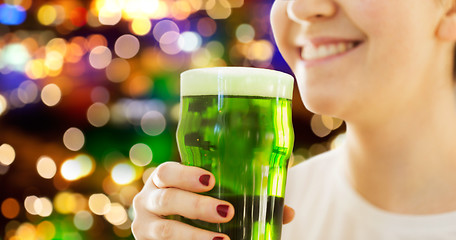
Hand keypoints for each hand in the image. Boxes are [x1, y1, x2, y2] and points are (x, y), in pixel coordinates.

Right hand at [132, 162, 295, 239]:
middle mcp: (148, 201)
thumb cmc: (194, 204)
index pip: (166, 172)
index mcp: (162, 180)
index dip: (186, 174)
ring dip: (194, 236)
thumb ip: (242, 198)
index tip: (211, 180)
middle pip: (167, 199)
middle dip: (197, 206)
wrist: (171, 227)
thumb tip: (288, 212)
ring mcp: (145, 227)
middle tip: (227, 212)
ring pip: (166, 231)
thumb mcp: (211, 197)